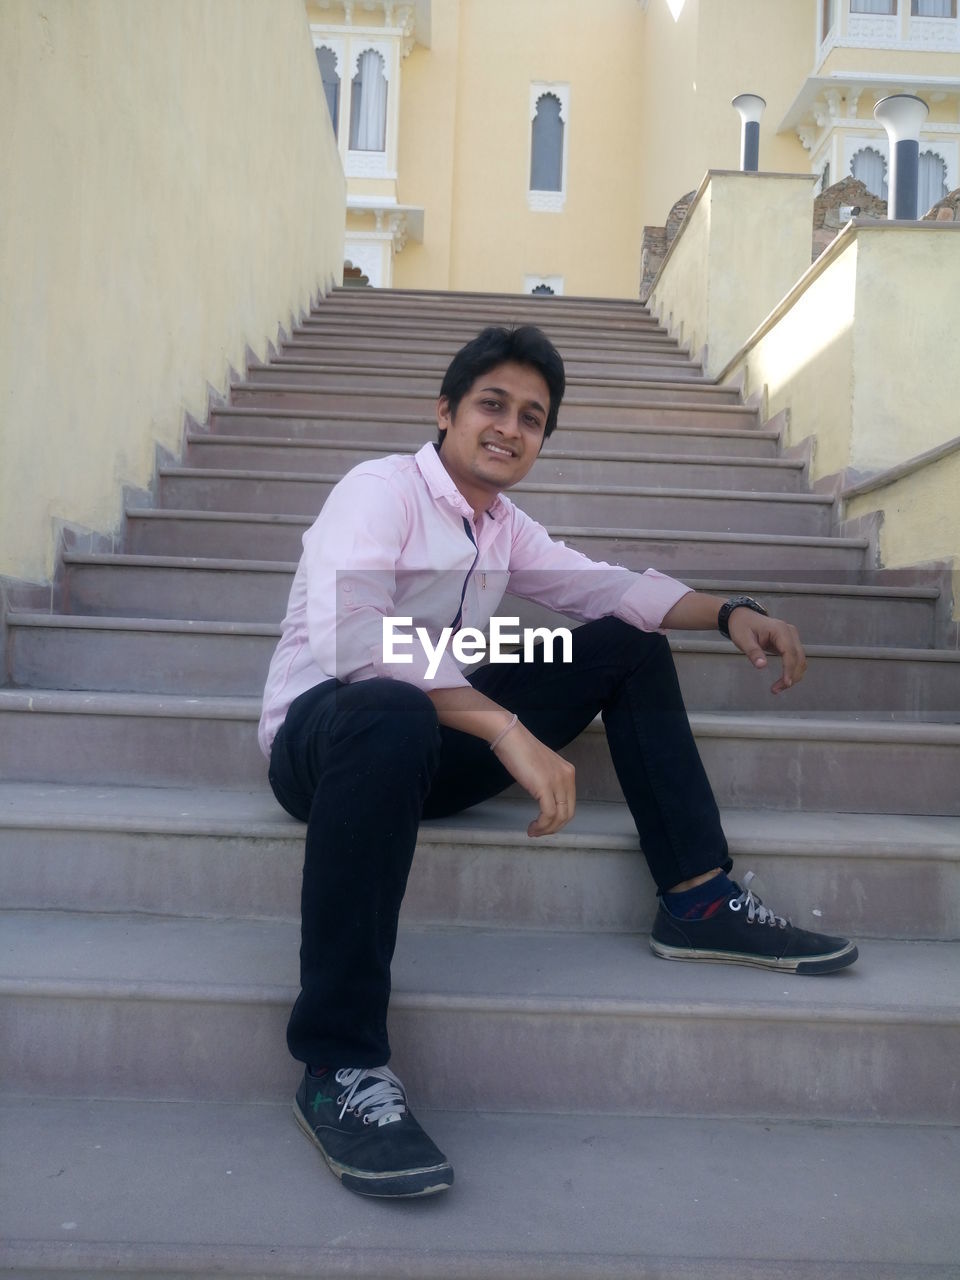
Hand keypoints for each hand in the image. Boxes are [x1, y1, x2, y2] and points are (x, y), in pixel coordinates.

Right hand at [491, 719, 575, 836]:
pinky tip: (531, 827)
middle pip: (568, 813)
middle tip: (539, 832)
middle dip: (554, 827)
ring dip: (546, 829)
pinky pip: (548, 814)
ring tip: (533, 832)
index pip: (570, 804)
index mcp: (568, 772)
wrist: (510, 738)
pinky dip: (541, 825)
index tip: (544, 825)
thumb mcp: (541, 767)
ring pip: (559, 817)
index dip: (558, 819)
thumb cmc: (520, 750)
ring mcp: (557, 782)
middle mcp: (567, 777)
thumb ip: (547, 781)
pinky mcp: (545, 787)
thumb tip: (543, 798)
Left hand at [726, 610, 806, 694]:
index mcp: (780, 629)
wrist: (742, 617)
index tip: (786, 683)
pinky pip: (796, 659)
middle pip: (798, 658)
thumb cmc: (742, 626)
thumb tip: (762, 666)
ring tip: (778, 688)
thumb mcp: (743, 639)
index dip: (789, 669)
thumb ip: (753, 652)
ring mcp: (792, 637)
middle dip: (791, 676)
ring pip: (800, 660)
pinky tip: (783, 681)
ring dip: (793, 676)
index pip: (790, 652)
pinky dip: (792, 671)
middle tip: (776, 690)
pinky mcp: (790, 643)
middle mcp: (790, 632)